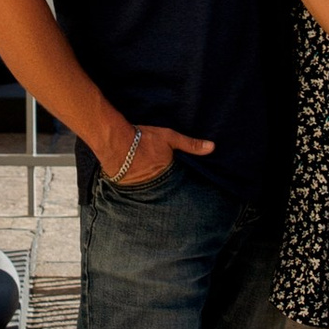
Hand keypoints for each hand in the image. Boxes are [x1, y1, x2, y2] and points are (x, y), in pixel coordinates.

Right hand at [96, 120, 214, 187]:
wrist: (115, 142)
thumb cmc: (143, 139)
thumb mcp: (170, 138)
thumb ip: (191, 145)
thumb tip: (213, 147)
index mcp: (168, 174)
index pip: (179, 182)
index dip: (181, 180)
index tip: (185, 183)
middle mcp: (156, 184)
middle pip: (166, 188)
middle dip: (168, 189)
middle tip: (170, 189)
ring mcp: (141, 187)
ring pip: (151, 191)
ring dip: (153, 190)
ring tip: (154, 187)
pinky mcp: (127, 188)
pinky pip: (137, 191)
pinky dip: (139, 188)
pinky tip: (138, 185)